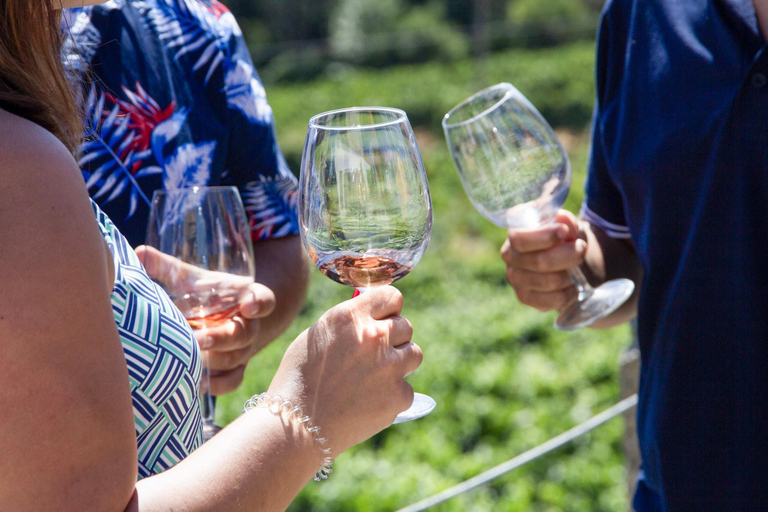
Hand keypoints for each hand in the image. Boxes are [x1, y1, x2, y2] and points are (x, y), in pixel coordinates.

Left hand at [135, 245, 275, 394]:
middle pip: (245, 334)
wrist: (221, 317)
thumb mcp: (191, 278)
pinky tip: (195, 382)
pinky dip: (216, 384)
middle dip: (222, 338)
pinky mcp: (235, 369)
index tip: (248, 306)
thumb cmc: (204, 294)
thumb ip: (168, 267)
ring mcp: (243, 349)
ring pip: (235, 359)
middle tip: (200, 337)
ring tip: (188, 359)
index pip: (264, 299)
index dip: (259, 303)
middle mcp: (249, 325)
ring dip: (213, 361)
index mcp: (245, 297)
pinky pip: (232, 380)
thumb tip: (138, 253)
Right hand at [267, 286, 421, 453]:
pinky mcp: (399, 396)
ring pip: (414, 354)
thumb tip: (372, 314)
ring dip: (400, 362)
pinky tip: (368, 402)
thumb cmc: (299, 380)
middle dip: (393, 338)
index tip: (382, 319)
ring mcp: (390, 367)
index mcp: (351, 317)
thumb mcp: (315, 337)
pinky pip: (406, 388)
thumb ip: (348, 322)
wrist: (298, 428)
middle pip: (405, 326)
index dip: (387, 309)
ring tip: (374, 377)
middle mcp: (375, 337)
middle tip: (374, 355)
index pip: (391, 297)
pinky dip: (393, 396)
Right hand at [500, 210, 585, 311]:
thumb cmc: (565, 239)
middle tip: (582, 249)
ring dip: (570, 275)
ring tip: (577, 268)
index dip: (544, 237)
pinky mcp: (525, 298)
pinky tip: (572, 284)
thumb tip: (562, 218)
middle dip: (566, 255)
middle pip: (538, 262)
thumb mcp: (569, 226)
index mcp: (514, 235)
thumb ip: (567, 221)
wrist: (570, 260)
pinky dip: (570, 292)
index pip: (520, 239)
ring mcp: (515, 279)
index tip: (564, 231)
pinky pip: (554, 299)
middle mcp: (509, 256)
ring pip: (550, 281)